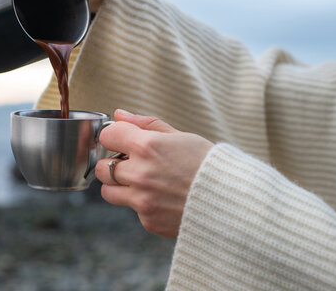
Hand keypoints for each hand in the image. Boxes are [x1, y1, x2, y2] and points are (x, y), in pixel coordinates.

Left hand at [95, 110, 213, 237]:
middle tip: (134, 164)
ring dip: (120, 186)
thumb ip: (146, 125)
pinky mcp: (148, 221)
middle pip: (103, 167)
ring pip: (108, 192)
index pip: (107, 136)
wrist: (232, 201)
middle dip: (115, 163)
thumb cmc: (208, 164)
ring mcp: (142, 200)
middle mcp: (140, 174)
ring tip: (144, 182)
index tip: (123, 141)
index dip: (115, 137)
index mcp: (147, 147)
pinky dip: (143, 204)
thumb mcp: (180, 136)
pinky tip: (164, 199)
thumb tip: (119, 114)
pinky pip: (133, 210)